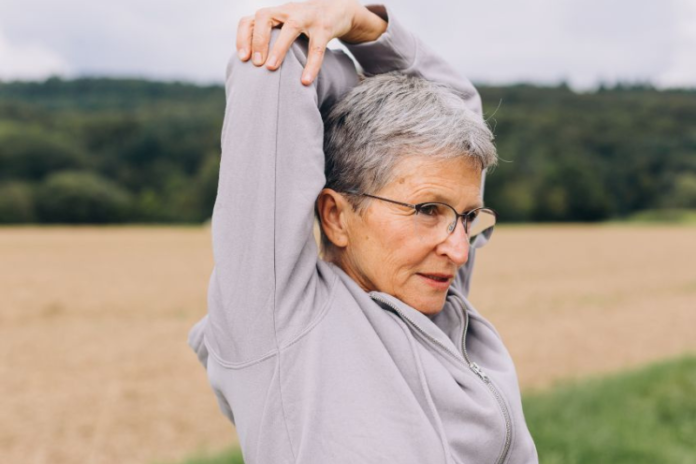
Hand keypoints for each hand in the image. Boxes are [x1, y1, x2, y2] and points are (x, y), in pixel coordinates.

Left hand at [236, 0, 387, 85]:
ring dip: (278, 48)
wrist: (337, 10)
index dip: (243, 37)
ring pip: (290, 28)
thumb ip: (270, 39)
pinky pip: (316, 47)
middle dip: (257, 40)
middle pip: (265, 17)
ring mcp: (307, 17)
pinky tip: (305, 81)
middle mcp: (287, 11)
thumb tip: (252, 67)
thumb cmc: (305, 24)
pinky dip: (311, 65)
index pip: (250, 20)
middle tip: (255, 63)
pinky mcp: (324, 27)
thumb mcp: (285, 26)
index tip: (242, 58)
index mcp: (275, 13)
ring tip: (271, 68)